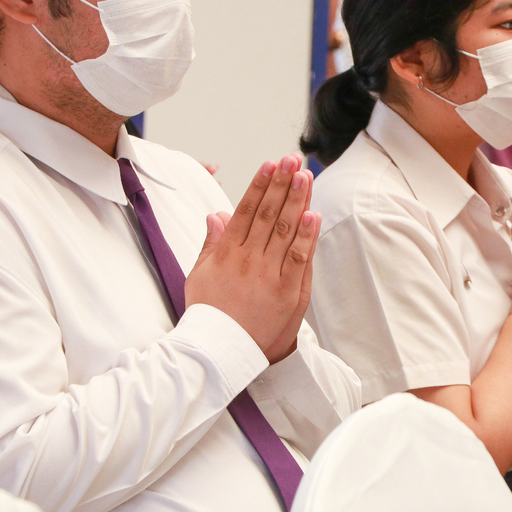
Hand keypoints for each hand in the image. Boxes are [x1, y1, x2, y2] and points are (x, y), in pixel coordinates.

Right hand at [187, 156, 319, 363]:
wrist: (219, 351)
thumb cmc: (208, 315)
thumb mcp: (199, 275)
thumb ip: (211, 243)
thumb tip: (216, 214)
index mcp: (227, 252)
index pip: (247, 210)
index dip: (259, 184)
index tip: (269, 164)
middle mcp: (249, 259)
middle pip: (269, 213)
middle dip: (282, 183)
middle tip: (291, 159)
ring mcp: (269, 275)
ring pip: (286, 230)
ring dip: (297, 200)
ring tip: (304, 176)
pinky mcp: (287, 292)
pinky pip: (299, 259)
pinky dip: (307, 236)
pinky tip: (312, 214)